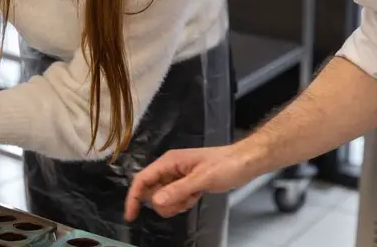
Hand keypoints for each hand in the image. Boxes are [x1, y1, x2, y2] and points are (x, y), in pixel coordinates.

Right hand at [124, 144, 264, 220]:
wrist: (245, 162)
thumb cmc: (226, 164)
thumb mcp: (202, 178)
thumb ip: (178, 190)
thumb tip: (155, 201)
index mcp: (169, 162)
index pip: (143, 179)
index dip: (134, 197)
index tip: (131, 215)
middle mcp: (170, 168)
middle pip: (151, 191)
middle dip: (163, 202)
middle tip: (184, 200)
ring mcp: (177, 175)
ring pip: (162, 197)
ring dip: (175, 203)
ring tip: (193, 196)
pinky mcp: (185, 182)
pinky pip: (174, 197)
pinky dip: (182, 202)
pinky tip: (196, 196)